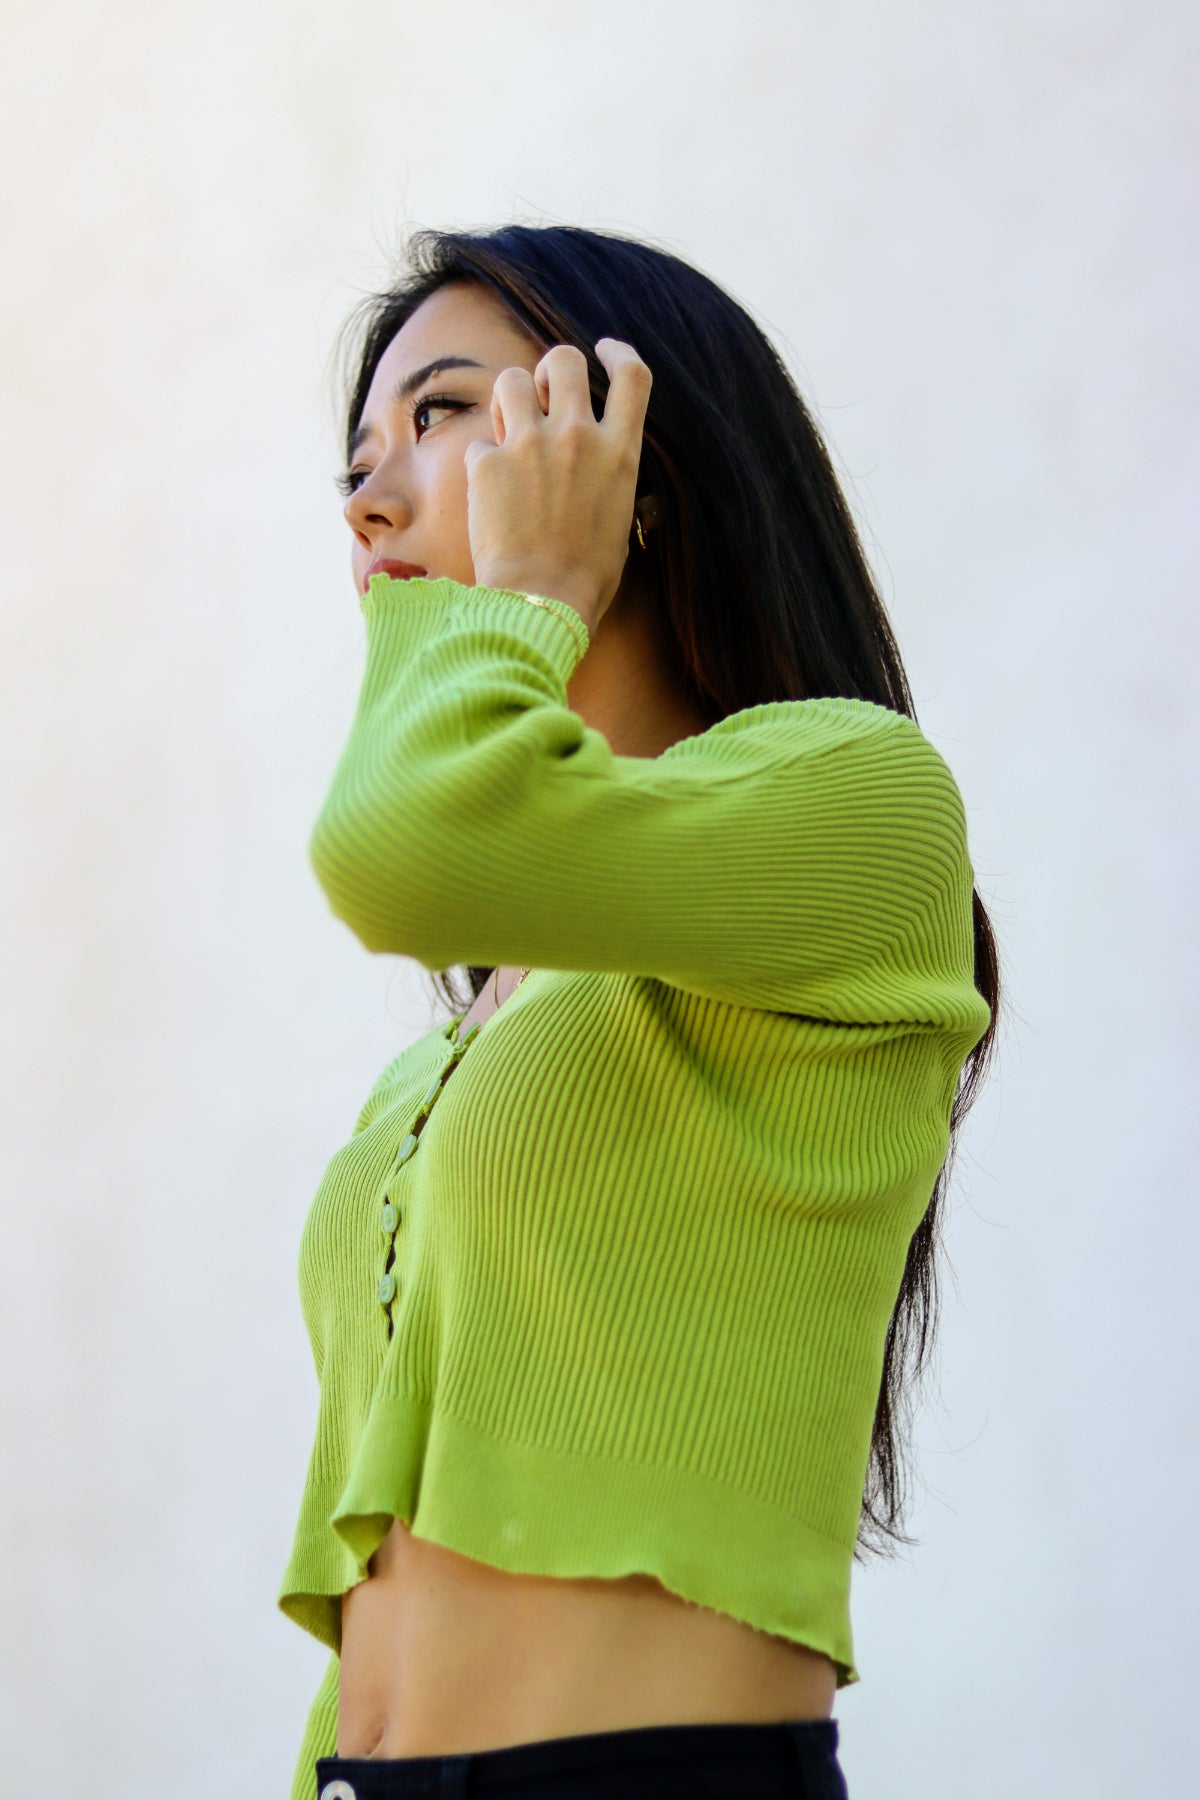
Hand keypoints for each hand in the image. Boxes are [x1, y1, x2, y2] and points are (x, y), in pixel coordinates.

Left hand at [464, 338, 652, 634]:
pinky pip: (479, 444)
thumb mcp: (618, 519)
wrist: (543, 603)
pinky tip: (489, 495)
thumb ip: (608, 475)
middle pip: (564, 359)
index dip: (617, 353)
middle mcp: (577, 436)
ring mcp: (530, 446)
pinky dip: (483, 465)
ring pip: (511, 380)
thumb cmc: (586, 578)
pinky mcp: (489, 464)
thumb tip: (598, 465)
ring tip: (506, 431)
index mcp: (620, 452)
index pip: (632, 375)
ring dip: (507, 400)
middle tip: (540, 396)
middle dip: (549, 370)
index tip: (604, 351)